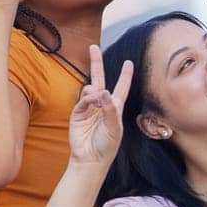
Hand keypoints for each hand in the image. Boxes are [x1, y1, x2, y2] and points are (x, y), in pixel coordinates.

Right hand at [69, 45, 132, 166]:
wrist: (90, 159)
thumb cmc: (106, 146)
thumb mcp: (114, 128)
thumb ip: (111, 109)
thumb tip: (104, 91)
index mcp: (115, 108)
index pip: (121, 88)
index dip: (125, 75)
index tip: (129, 62)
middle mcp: (102, 105)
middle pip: (100, 79)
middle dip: (96, 63)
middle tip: (93, 47)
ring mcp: (88, 109)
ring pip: (90, 89)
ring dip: (94, 91)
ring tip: (96, 100)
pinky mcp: (77, 114)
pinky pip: (82, 100)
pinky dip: (87, 99)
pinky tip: (91, 101)